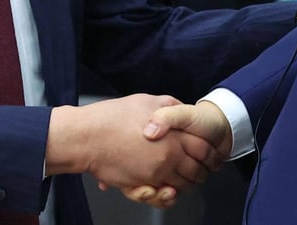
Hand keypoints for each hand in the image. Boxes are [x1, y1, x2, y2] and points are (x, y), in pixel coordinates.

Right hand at [46, 94, 219, 198]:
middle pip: (197, 170)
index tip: (208, 150)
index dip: (209, 150)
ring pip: (182, 185)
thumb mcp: (146, 101)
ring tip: (187, 177)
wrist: (88, 137)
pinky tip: (168, 187)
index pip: (203, 147)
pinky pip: (162, 195)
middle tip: (203, 167)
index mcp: (173, 135)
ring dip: (186, 183)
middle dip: (201, 170)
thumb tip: (180, 106)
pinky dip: (168, 194)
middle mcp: (168, 156)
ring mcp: (155, 173)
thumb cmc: (113, 118)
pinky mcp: (141, 185)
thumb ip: (168, 105)